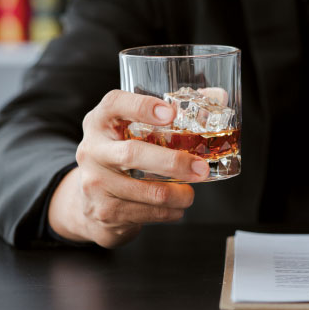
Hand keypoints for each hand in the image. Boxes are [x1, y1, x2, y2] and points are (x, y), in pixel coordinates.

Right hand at [48, 90, 209, 247]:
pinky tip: (175, 207)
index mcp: (100, 121)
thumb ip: (174, 112)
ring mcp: (95, 182)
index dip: (142, 106)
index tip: (170, 113)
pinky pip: (147, 213)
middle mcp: (92, 149)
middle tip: (201, 169)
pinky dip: (169, 211)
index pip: (115, 104)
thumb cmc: (122, 155)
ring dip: (179, 195)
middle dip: (173, 162)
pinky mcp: (105, 211)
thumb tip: (218, 96)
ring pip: (146, 191)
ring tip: (190, 193)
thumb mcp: (135, 131)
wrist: (90, 203)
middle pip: (133, 154)